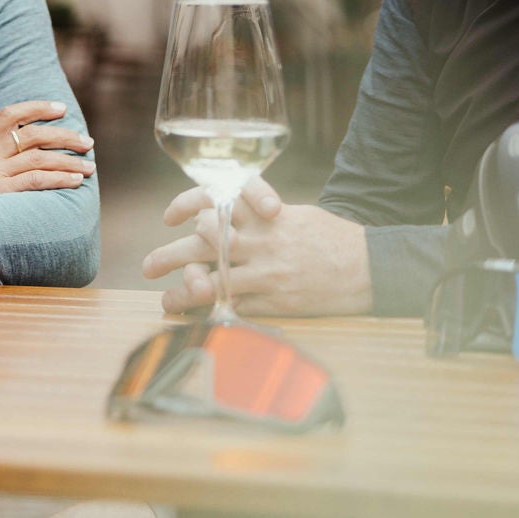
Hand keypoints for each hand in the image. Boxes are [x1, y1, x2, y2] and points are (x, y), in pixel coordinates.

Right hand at [0, 100, 94, 199]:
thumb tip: (33, 152)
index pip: (11, 115)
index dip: (37, 107)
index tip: (61, 108)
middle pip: (33, 135)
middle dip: (65, 136)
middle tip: (88, 142)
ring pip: (39, 158)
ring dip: (69, 161)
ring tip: (89, 167)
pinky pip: (35, 180)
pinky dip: (59, 178)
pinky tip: (75, 181)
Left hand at [141, 176, 371, 316]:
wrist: (370, 267)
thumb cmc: (333, 238)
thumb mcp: (296, 214)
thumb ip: (260, 217)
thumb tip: (226, 218)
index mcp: (264, 213)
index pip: (216, 199)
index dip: (187, 205)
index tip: (171, 217)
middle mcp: (261, 240)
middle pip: (203, 243)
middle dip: (170, 254)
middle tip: (147, 266)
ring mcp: (267, 273)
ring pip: (212, 280)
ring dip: (182, 292)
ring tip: (164, 301)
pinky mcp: (276, 302)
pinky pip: (235, 307)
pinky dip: (213, 311)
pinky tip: (197, 318)